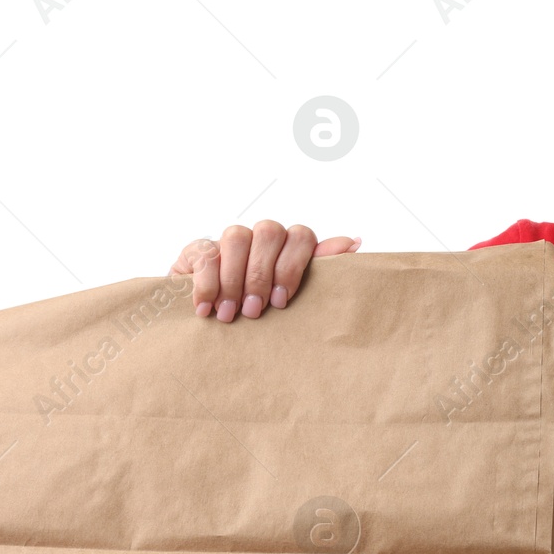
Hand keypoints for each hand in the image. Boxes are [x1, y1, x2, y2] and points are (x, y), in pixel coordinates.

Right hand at [169, 222, 360, 320]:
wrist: (209, 321)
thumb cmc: (258, 310)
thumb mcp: (289, 295)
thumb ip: (319, 268)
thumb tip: (355, 242)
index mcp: (287, 248)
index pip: (301, 236)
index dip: (292, 266)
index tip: (282, 302)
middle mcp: (260, 238)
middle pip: (270, 233)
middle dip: (262, 275)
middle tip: (255, 312)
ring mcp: (228, 241)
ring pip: (238, 237)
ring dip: (234, 280)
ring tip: (229, 314)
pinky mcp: (198, 249)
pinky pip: (205, 253)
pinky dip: (206, 284)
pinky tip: (206, 309)